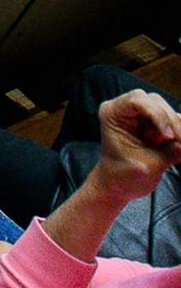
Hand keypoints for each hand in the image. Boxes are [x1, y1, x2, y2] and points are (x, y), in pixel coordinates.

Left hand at [93, 89, 180, 203]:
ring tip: (178, 147)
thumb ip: (171, 151)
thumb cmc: (123, 177)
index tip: (168, 137)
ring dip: (176, 129)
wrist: (118, 187)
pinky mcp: (152, 123)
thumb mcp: (148, 166)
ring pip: (166, 111)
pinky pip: (171, 121)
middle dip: (170, 122)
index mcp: (113, 113)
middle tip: (179, 142)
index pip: (138, 100)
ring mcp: (139, 115)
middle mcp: (125, 109)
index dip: (157, 114)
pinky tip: (179, 148)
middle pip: (155, 102)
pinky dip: (178, 133)